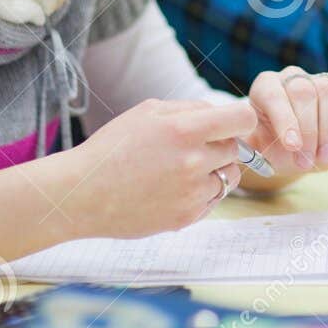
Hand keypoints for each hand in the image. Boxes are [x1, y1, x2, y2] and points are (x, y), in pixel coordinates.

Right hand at [58, 99, 257, 236]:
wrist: (83, 194)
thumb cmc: (113, 148)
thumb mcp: (148, 112)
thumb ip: (190, 109)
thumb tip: (221, 113)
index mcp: (185, 130)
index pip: (243, 120)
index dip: (239, 119)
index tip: (230, 123)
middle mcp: (193, 161)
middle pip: (236, 148)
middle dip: (221, 144)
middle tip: (193, 147)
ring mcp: (192, 193)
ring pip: (229, 177)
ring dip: (215, 170)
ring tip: (183, 169)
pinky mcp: (187, 217)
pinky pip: (213, 200)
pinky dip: (201, 193)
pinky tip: (174, 189)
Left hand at [244, 66, 327, 175]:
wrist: (294, 152)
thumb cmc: (271, 148)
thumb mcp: (253, 149)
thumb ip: (242, 147)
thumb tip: (231, 147)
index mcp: (266, 87)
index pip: (274, 94)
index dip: (285, 119)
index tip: (292, 146)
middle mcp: (293, 78)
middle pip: (304, 91)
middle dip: (307, 129)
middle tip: (306, 161)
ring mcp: (321, 82)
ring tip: (323, 157)